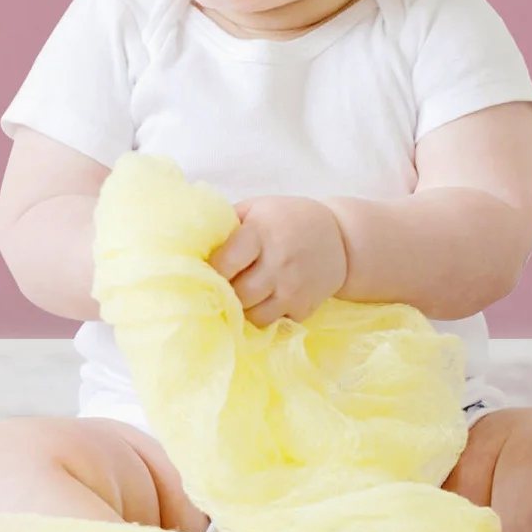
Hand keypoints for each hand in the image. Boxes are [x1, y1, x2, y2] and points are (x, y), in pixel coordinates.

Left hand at [208, 196, 348, 328]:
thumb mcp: (257, 208)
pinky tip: (262, 302)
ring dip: (242, 309)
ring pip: (252, 315)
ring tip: (239, 296)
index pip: (223, 264)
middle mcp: (278, 262)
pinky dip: (264, 316)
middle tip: (218, 288)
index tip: (203, 272)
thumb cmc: (287, 219)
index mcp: (260, 232)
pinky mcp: (304, 308)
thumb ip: (226, 224)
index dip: (209, 271)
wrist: (341, 239)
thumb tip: (190, 242)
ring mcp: (293, 288)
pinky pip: (273, 323)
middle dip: (223, 293)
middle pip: (236, 293)